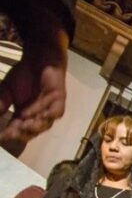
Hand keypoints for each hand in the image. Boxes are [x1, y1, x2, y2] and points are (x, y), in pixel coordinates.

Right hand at [0, 17, 68, 146]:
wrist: (40, 60)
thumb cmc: (24, 76)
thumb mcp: (6, 92)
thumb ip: (0, 105)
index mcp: (24, 117)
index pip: (14, 130)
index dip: (7, 135)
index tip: (0, 138)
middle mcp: (37, 117)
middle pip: (30, 132)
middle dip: (20, 134)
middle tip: (11, 134)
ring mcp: (49, 110)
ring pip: (43, 124)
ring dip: (34, 126)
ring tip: (24, 126)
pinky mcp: (59, 101)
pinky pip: (56, 112)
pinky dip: (49, 115)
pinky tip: (42, 116)